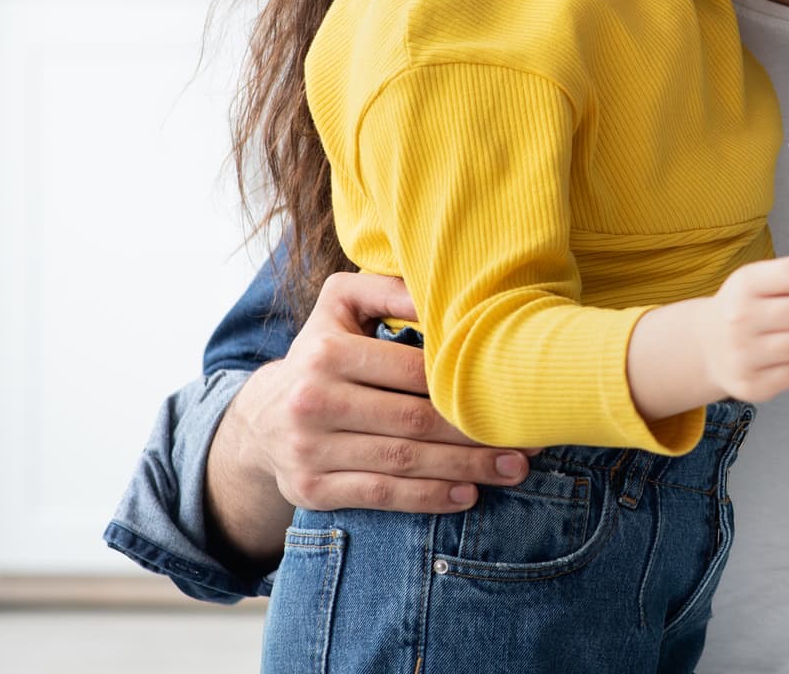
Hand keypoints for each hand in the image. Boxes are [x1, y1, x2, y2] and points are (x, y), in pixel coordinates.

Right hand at [213, 272, 529, 532]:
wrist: (260, 418)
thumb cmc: (322, 352)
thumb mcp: (341, 305)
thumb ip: (388, 290)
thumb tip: (440, 291)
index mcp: (327, 353)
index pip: (414, 371)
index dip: (467, 384)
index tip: (513, 392)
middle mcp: (313, 402)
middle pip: (413, 421)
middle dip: (477, 434)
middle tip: (528, 440)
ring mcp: (308, 450)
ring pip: (402, 462)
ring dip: (465, 469)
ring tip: (513, 468)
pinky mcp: (309, 490)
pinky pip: (379, 495)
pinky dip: (427, 498)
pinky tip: (468, 494)